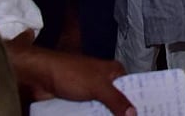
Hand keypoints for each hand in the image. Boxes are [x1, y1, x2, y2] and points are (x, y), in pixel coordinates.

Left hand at [6, 36, 134, 115]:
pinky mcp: (79, 102)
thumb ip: (116, 101)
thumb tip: (134, 113)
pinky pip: (90, 114)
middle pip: (118, 102)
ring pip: (104, 110)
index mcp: (113, 72)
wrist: (40, 76)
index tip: (144, 114)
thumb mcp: (98, 87)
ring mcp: (91, 93)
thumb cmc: (70, 72)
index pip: (132, 89)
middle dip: (121, 114)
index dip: (137, 102)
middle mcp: (104, 81)